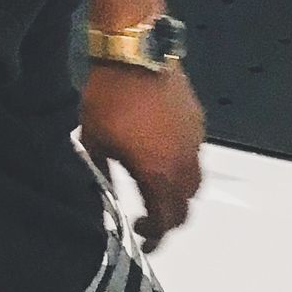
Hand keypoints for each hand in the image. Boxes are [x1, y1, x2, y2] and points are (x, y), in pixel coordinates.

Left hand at [80, 59, 204, 244]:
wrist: (135, 52)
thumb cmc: (111, 97)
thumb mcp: (94, 141)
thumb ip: (101, 174)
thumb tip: (103, 195)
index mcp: (159, 173)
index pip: (165, 220)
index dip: (154, 237)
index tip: (141, 239)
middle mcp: (184, 161)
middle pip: (186, 205)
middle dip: (168, 218)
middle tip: (147, 220)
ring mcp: (194, 139)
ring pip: (195, 180)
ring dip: (178, 192)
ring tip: (155, 189)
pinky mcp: (197, 119)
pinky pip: (195, 153)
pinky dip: (182, 165)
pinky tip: (162, 156)